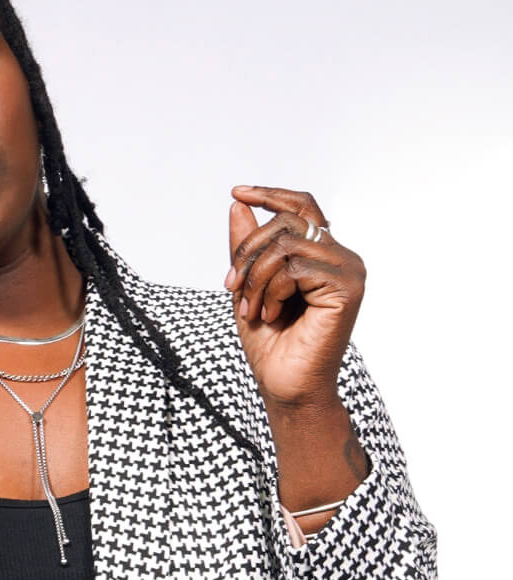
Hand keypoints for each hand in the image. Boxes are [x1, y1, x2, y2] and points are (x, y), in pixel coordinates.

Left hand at [224, 189, 371, 524]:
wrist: (285, 387)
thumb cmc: (271, 343)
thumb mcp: (248, 286)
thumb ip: (247, 247)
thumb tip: (237, 205)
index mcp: (323, 254)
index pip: (302, 207)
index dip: (271, 195)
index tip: (237, 192)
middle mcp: (342, 257)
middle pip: (287, 222)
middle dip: (247, 252)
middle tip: (230, 286)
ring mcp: (349, 271)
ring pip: (287, 243)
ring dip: (255, 277)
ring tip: (250, 309)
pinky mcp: (348, 287)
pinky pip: (296, 267)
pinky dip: (270, 291)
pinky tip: (269, 315)